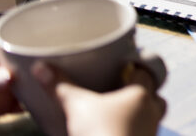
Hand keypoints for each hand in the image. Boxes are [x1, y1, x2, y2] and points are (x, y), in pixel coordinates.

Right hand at [33, 61, 165, 135]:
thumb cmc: (100, 132)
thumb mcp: (77, 107)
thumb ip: (60, 87)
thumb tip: (41, 67)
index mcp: (141, 95)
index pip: (146, 74)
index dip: (135, 69)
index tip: (125, 68)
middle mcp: (151, 112)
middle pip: (155, 97)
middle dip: (143, 95)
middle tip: (123, 94)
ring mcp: (150, 132)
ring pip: (151, 119)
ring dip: (139, 116)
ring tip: (118, 116)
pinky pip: (142, 135)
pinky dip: (132, 133)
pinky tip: (115, 134)